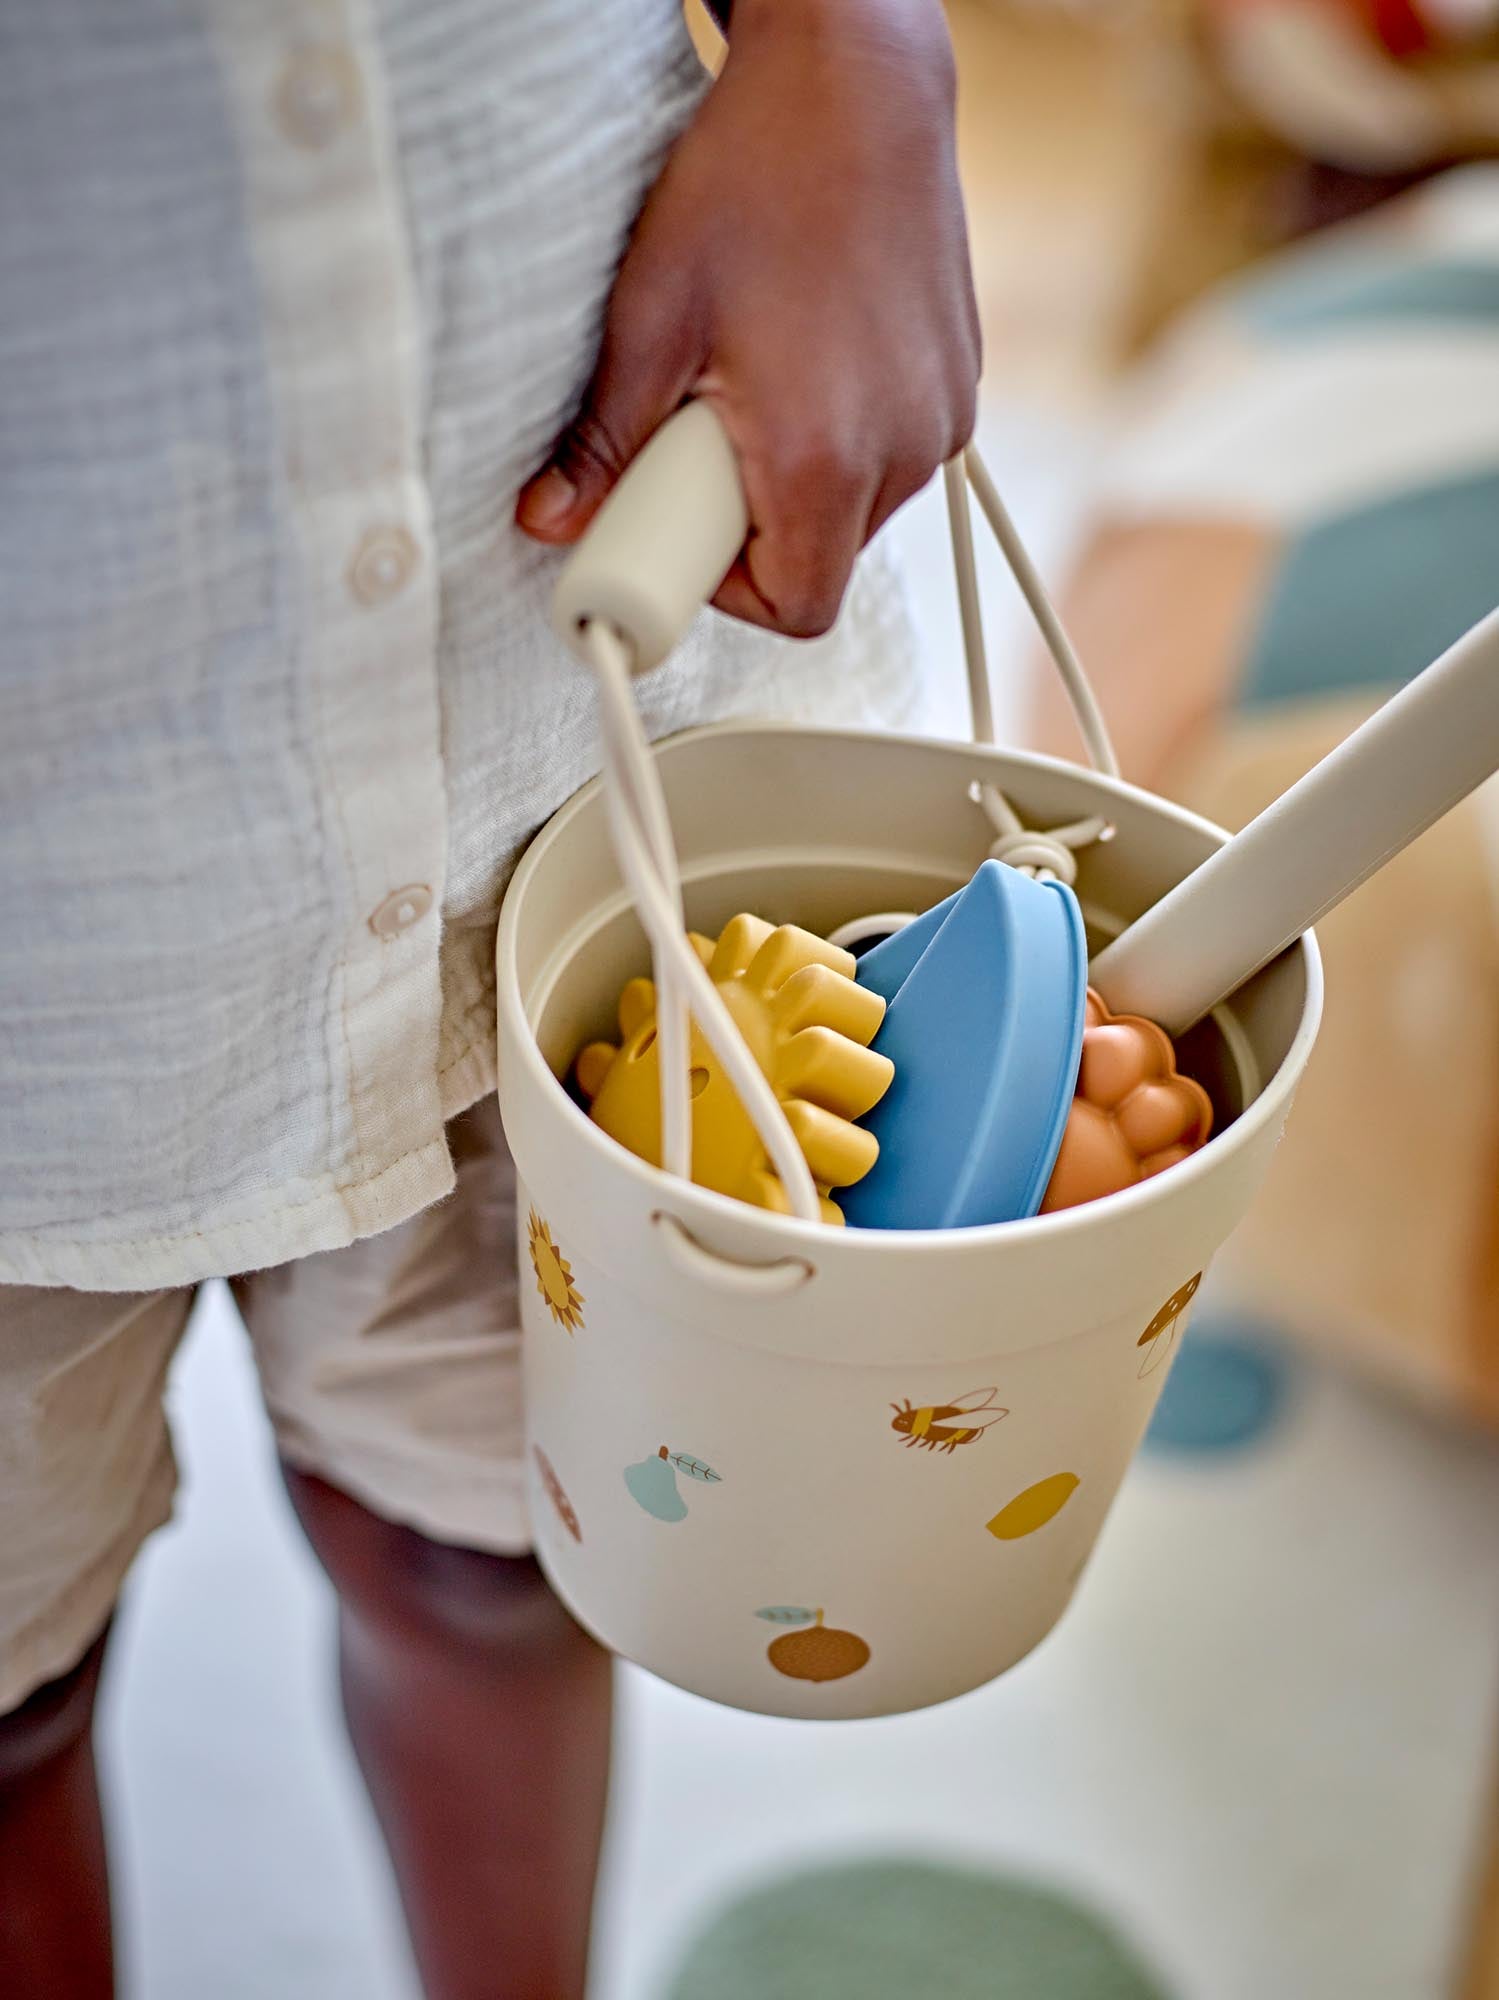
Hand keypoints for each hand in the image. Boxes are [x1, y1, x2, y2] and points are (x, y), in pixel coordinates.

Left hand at [516, 0, 979, 638]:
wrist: (857, 79)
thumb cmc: (758, 175)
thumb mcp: (651, 314)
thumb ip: (603, 439)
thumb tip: (552, 517)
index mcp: (826, 456)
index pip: (794, 610)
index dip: (728, 595)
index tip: (682, 533)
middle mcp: (903, 451)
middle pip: (824, 562)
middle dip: (754, 528)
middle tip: (701, 442)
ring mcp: (943, 418)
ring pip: (859, 511)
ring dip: (799, 481)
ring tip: (755, 383)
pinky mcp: (960, 385)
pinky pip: (893, 456)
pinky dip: (843, 437)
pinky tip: (804, 356)